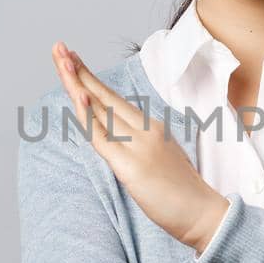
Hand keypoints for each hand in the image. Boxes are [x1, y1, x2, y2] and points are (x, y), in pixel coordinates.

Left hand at [51, 42, 230, 252]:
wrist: (205, 215)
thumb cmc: (184, 194)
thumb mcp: (161, 159)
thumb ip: (139, 146)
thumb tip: (117, 142)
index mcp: (151, 128)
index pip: (114, 99)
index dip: (92, 79)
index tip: (73, 60)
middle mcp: (145, 130)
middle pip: (104, 96)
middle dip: (78, 71)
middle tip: (58, 48)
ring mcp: (139, 146)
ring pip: (101, 109)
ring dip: (78, 83)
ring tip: (61, 59)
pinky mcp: (133, 167)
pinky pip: (104, 139)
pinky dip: (89, 117)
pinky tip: (79, 97)